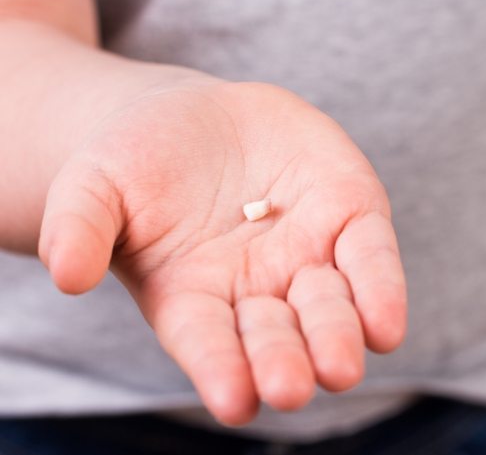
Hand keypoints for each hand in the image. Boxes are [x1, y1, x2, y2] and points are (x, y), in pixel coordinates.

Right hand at [39, 81, 406, 425]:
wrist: (196, 119)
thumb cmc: (137, 159)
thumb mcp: (94, 183)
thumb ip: (79, 226)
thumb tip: (68, 273)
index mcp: (193, 296)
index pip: (208, 344)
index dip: (219, 370)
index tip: (233, 399)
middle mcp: (255, 289)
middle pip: (275, 336)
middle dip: (283, 360)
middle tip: (290, 385)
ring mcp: (304, 254)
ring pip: (329, 307)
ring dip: (336, 335)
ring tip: (340, 363)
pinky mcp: (343, 214)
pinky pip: (368, 256)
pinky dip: (379, 287)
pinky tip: (384, 322)